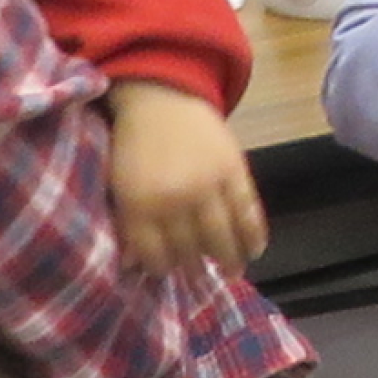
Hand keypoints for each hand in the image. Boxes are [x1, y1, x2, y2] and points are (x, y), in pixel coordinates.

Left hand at [108, 80, 266, 273]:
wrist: (162, 97)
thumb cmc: (136, 145)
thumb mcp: (121, 186)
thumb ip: (129, 226)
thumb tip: (132, 266)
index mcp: (141, 205)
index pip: (156, 254)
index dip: (164, 269)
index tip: (171, 275)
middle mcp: (175, 200)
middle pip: (190, 248)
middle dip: (196, 269)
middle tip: (203, 280)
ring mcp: (207, 185)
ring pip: (221, 234)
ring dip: (230, 259)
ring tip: (233, 273)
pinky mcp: (232, 169)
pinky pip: (247, 209)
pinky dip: (254, 233)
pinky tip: (256, 249)